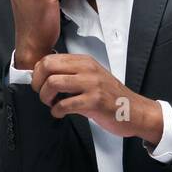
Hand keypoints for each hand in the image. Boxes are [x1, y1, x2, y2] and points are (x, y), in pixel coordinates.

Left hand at [31, 53, 163, 142]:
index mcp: (85, 61)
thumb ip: (71, 75)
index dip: (38, 73)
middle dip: (38, 83)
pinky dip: (56, 111)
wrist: (134, 110)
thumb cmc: (111, 97)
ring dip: (46, 97)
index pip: (50, 58)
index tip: (39, 83)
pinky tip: (60, 113)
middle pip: (48, 67)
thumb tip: (44, 79)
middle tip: (43, 94)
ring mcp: (92, 84)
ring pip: (53, 83)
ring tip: (52, 104)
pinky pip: (64, 104)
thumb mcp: (92, 78)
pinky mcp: (94, 101)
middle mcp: (88, 69)